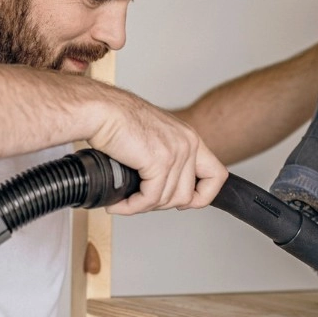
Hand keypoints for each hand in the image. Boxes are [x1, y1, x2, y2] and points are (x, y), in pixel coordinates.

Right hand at [86, 84, 227, 214]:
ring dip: (143, 206)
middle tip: (140, 200)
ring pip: (168, 201)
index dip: (203, 196)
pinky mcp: (159, 162)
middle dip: (161, 204)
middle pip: (188, 196)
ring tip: (124, 201)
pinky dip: (132, 206)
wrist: (101, 110)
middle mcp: (188, 144)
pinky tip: (119, 203)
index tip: (182, 202)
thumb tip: (162, 190)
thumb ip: (165, 159)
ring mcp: (176, 153)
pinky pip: (150, 198)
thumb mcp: (152, 139)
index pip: (217, 176)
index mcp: (190, 138)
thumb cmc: (117, 121)